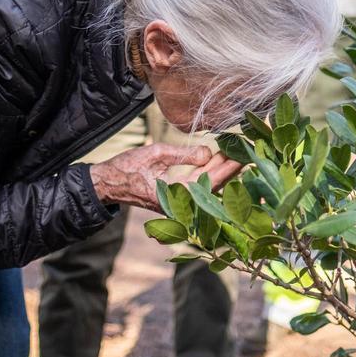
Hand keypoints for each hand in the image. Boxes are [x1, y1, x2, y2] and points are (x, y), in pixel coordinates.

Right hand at [88, 144, 242, 212]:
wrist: (107, 183)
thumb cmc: (127, 168)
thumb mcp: (155, 153)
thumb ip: (182, 155)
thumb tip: (207, 153)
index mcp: (174, 194)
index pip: (209, 181)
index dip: (227, 168)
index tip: (242, 155)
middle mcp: (179, 203)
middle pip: (213, 186)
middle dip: (230, 170)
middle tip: (247, 153)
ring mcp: (178, 202)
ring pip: (207, 187)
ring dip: (221, 172)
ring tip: (236, 155)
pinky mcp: (175, 197)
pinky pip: (198, 187)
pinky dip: (209, 174)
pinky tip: (217, 161)